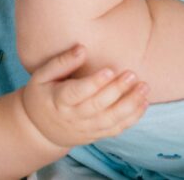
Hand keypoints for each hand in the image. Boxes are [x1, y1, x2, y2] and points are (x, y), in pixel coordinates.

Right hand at [20, 45, 148, 148]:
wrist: (39, 129)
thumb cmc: (41, 95)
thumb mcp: (41, 76)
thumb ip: (61, 62)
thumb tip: (82, 49)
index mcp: (58, 100)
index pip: (78, 93)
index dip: (94, 83)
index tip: (110, 70)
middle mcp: (73, 117)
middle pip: (98, 105)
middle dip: (117, 90)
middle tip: (132, 74)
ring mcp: (86, 128)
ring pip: (111, 119)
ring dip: (130, 105)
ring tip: (144, 88)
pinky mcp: (96, 134)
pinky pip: (117, 129)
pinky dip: (132, 118)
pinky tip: (144, 104)